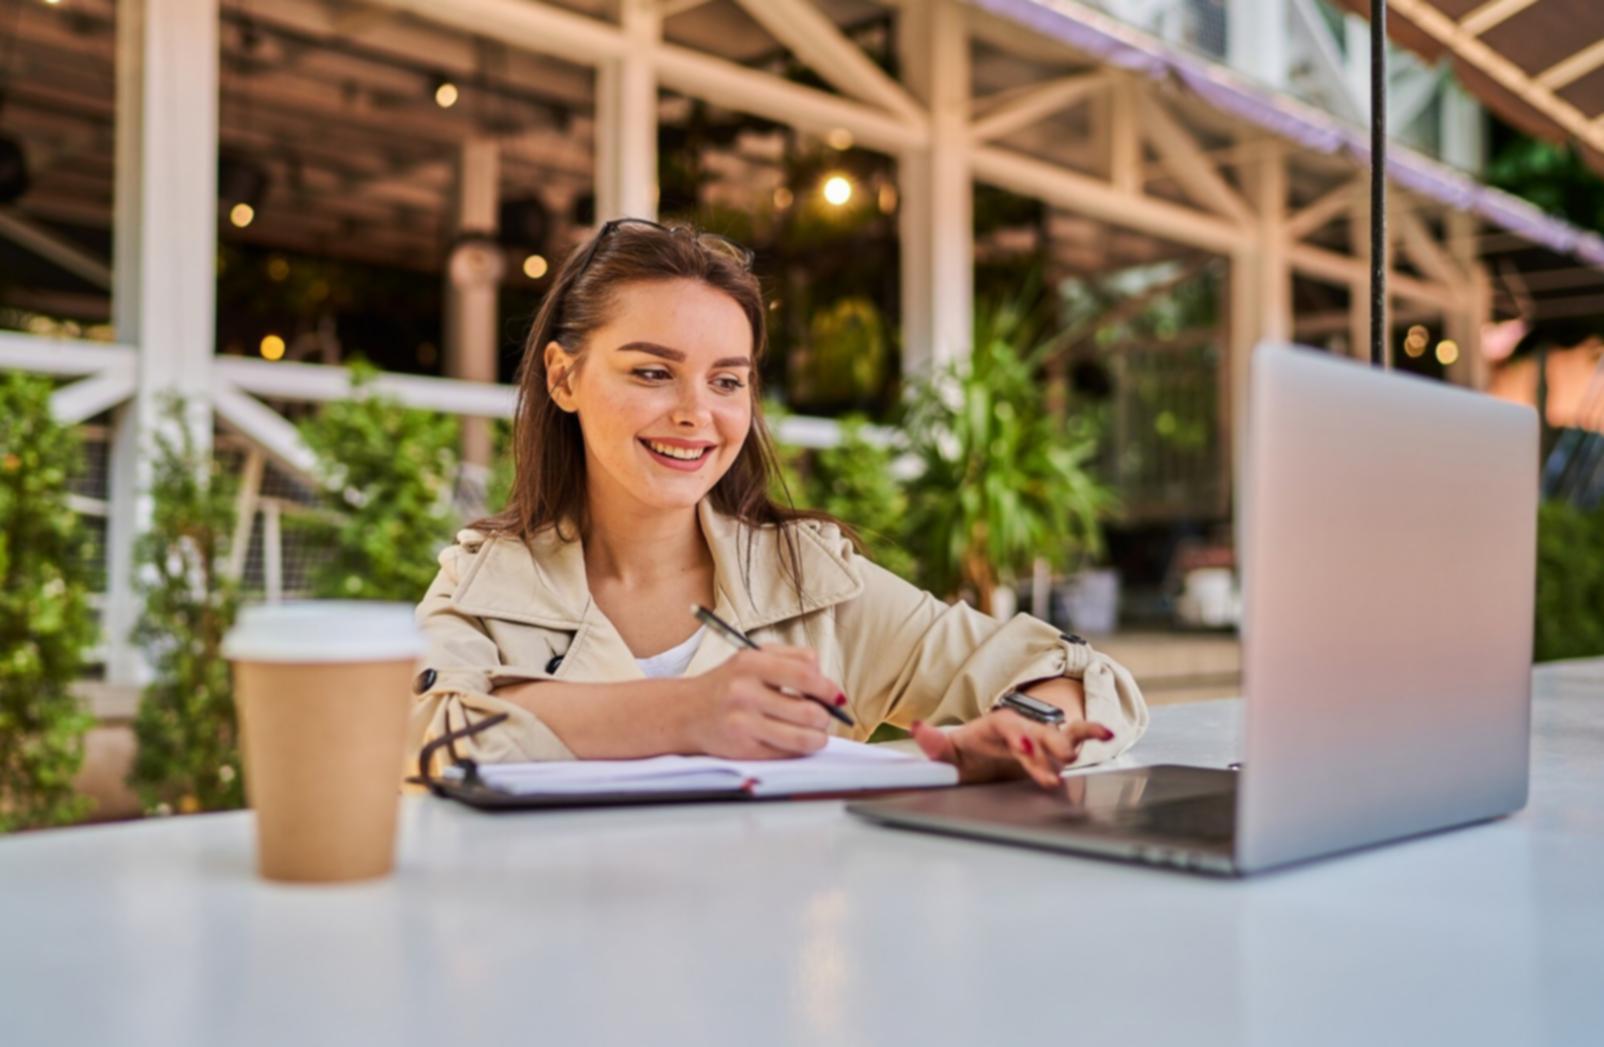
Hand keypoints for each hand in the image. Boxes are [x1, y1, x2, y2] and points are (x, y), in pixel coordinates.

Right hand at [681, 646, 846, 759]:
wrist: (685, 712)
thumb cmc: (727, 684)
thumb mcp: (753, 657)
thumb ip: (793, 659)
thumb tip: (828, 683)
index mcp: (751, 663)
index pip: (805, 674)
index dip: (828, 688)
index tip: (835, 696)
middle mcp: (745, 692)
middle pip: (809, 711)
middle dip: (826, 717)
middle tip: (824, 717)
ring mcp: (743, 722)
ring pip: (802, 737)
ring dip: (818, 738)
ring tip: (816, 734)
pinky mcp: (743, 749)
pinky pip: (786, 753)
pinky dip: (799, 750)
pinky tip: (795, 742)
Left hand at [911, 711, 1113, 788]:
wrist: (983, 756)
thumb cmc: (968, 753)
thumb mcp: (949, 752)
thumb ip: (935, 742)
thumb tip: (917, 727)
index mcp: (997, 726)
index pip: (1008, 729)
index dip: (1018, 738)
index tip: (1025, 749)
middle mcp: (1023, 728)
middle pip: (1038, 733)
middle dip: (1049, 745)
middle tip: (1061, 758)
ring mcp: (1040, 738)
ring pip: (1059, 735)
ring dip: (1070, 742)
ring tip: (1088, 747)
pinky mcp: (1053, 749)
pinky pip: (1075, 737)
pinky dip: (1091, 733)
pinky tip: (1107, 734)